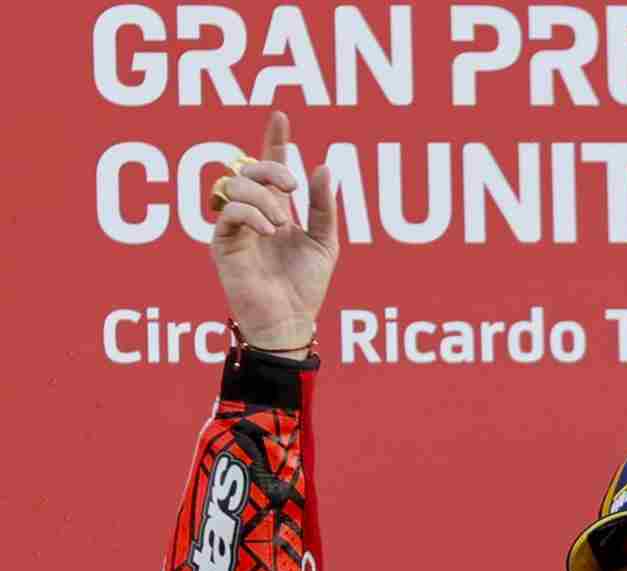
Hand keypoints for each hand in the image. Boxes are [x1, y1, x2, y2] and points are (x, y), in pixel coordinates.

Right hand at [210, 111, 339, 356]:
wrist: (291, 320)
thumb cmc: (306, 286)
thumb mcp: (325, 242)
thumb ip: (324, 207)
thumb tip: (322, 166)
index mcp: (276, 210)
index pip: (269, 167)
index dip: (274, 141)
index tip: (281, 115)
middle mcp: (252, 214)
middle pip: (247, 169)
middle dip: (269, 167)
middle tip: (291, 187)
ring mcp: (235, 228)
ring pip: (233, 185)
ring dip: (261, 197)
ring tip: (281, 224)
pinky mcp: (221, 245)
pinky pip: (226, 213)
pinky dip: (249, 214)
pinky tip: (268, 229)